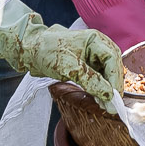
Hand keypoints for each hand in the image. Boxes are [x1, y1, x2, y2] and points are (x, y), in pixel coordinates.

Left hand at [1, 18, 124, 110]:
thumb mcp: (69, 67)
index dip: (115, 79)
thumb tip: (109, 96)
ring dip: (106, 89)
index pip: (112, 60)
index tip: (114, 97)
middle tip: (111, 105)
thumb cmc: (47, 51)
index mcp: (95, 40)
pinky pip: (97, 77)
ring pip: (106, 74)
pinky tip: (98, 99)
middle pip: (112, 67)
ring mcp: (92, 56)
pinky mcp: (85, 65)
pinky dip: (99, 88)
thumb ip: (91, 81)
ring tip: (105, 105)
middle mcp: (97, 47)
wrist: (30, 50)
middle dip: (113, 85)